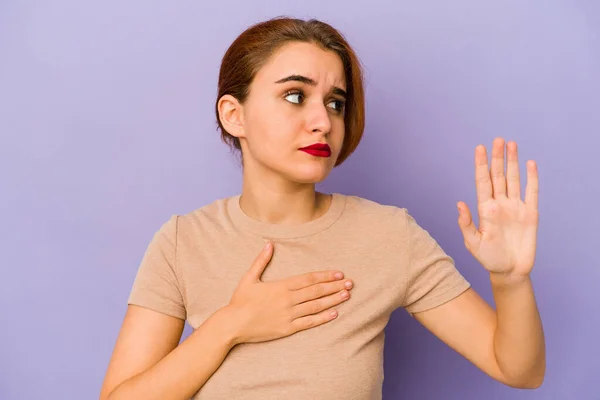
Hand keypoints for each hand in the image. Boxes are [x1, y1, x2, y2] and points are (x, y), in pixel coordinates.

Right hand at [226, 242, 352, 344]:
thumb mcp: (249, 278)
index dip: (325, 276)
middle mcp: (288, 299)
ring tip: (346, 295)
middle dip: (334, 286)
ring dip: (333, 300)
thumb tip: (269, 244)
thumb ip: (261, 261)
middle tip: (350, 283)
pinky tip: (335, 313)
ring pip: (316, 306)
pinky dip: (323, 318)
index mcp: (281, 286)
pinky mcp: (288, 328)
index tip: (338, 273)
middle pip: (316, 291)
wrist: (233, 324)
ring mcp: (289, 314)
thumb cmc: (240, 301)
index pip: (309, 279)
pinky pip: (309, 322)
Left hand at [457, 138, 538, 282]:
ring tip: (511, 144)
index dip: (481, 164)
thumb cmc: (489, 258)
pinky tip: (530, 163)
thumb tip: (459, 203)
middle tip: (497, 139)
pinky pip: (532, 192)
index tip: (479, 148)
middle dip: (497, 158)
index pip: (482, 181)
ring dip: (512, 162)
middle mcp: (500, 204)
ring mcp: (515, 207)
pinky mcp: (530, 214)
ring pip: (514, 179)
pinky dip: (532, 178)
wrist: (510, 271)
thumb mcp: (473, 243)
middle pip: (498, 175)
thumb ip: (466, 224)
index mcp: (485, 208)